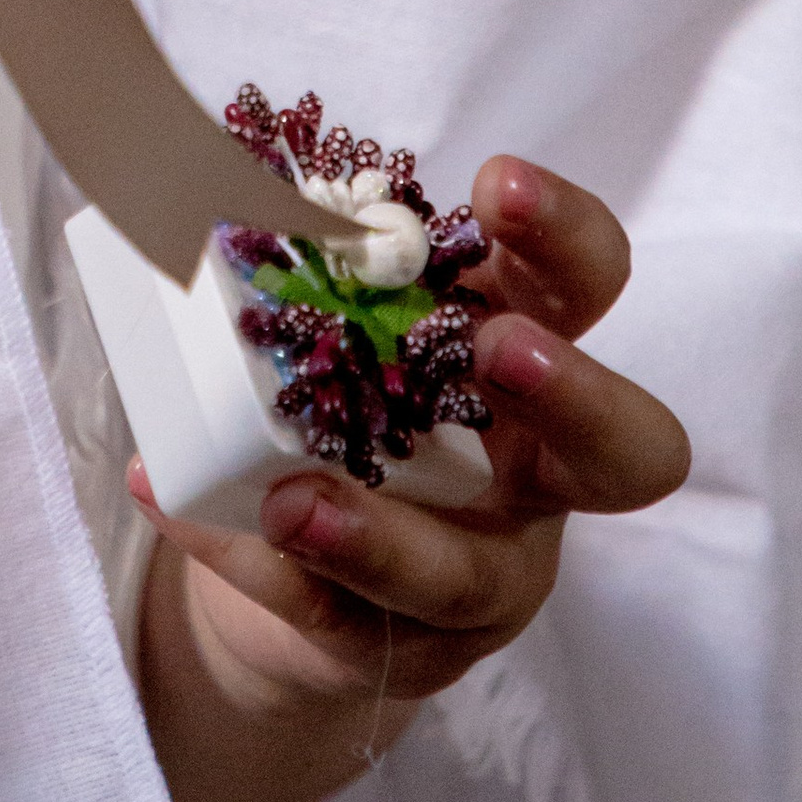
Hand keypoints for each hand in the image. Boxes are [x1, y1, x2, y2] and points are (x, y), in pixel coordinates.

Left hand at [134, 155, 690, 801]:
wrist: (290, 560)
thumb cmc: (342, 393)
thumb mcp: (341, 312)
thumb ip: (299, 251)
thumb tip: (189, 153)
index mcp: (527, 354)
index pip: (587, 286)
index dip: (565, 238)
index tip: (497, 185)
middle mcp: (533, 473)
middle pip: (625, 453)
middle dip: (573, 395)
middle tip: (493, 346)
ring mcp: (480, 574)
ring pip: (470, 577)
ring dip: (381, 535)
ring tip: (291, 496)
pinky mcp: (398, 648)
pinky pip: (337, 620)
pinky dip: (250, 562)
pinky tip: (175, 505)